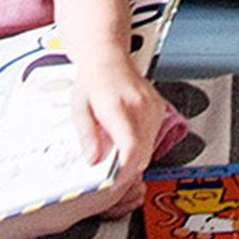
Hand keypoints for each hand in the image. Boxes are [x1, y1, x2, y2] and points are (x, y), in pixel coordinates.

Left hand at [67, 49, 169, 182]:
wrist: (108, 56)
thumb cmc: (92, 80)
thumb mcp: (79, 108)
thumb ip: (86, 135)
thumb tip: (93, 159)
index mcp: (118, 105)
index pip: (130, 147)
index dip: (124, 171)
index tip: (113, 182)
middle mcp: (140, 105)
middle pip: (142, 153)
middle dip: (127, 170)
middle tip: (111, 175)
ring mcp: (152, 106)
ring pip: (150, 148)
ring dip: (134, 158)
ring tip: (117, 153)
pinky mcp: (159, 107)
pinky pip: (154, 137)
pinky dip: (142, 145)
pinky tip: (127, 139)